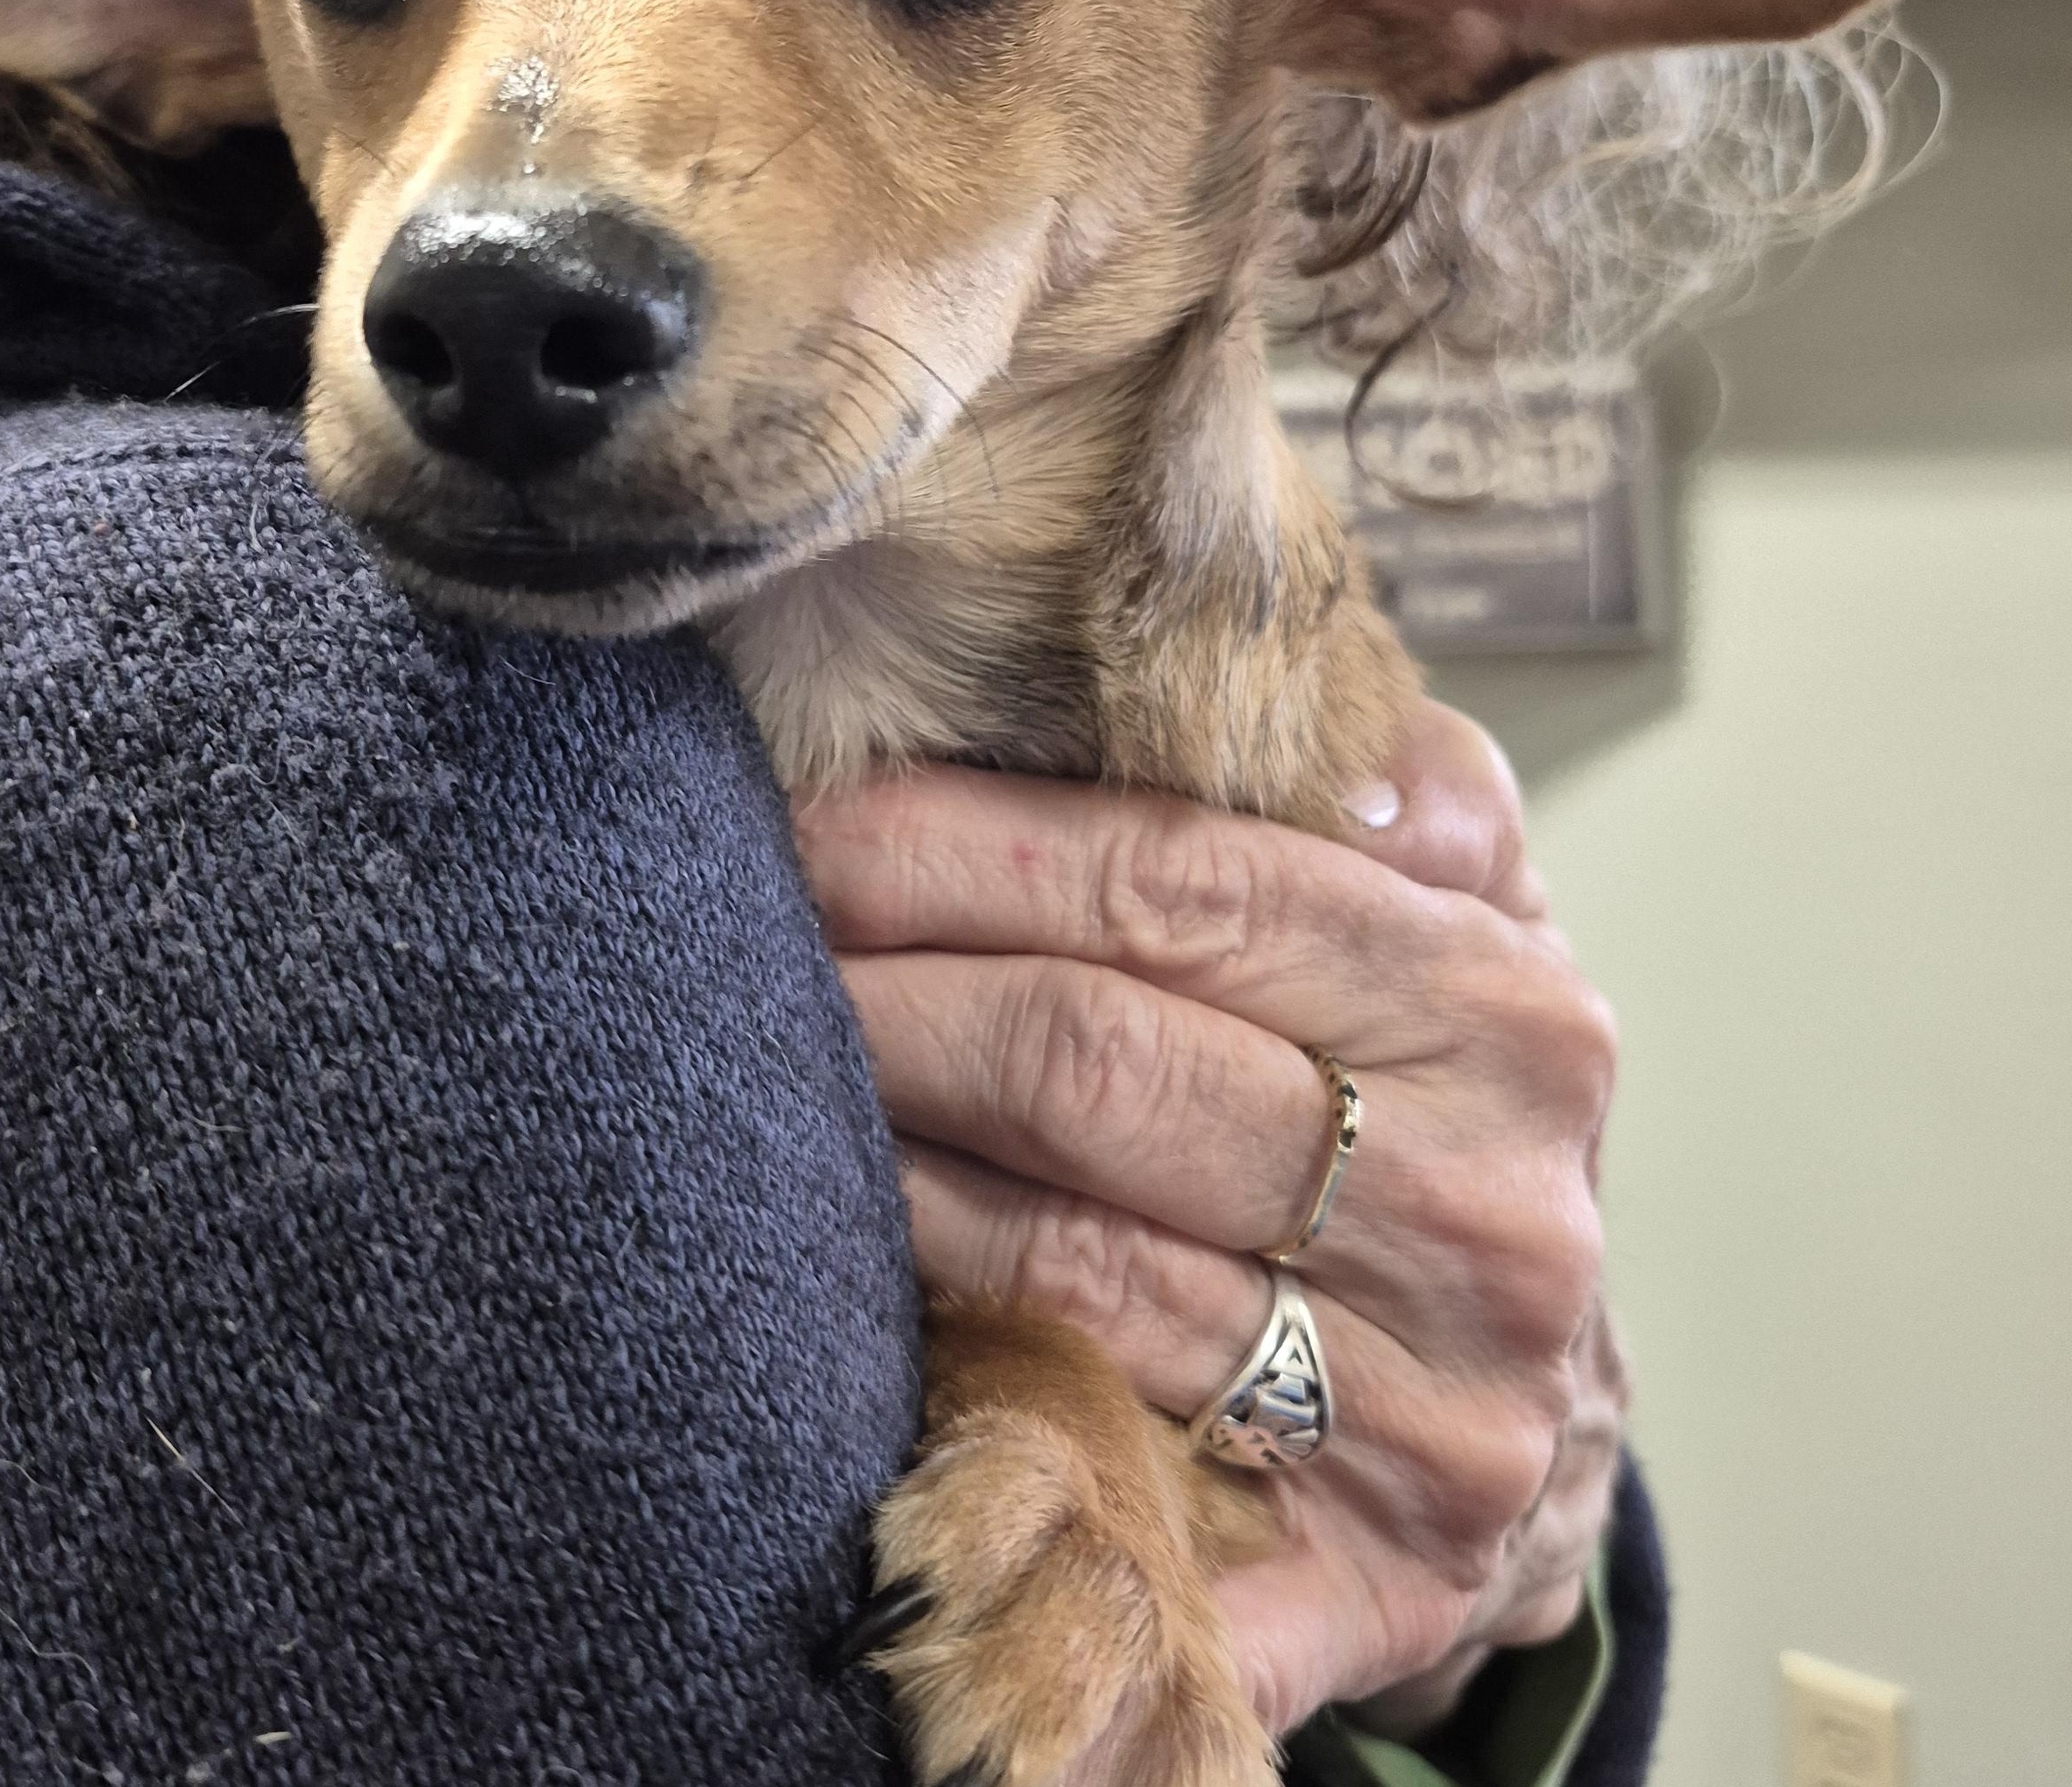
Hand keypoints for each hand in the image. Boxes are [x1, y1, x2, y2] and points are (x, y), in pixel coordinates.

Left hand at [794, 702, 1623, 1735]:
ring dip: (871, 1165)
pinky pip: (1090, 1459)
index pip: (1178, 885)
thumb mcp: (1455, 926)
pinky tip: (850, 1313)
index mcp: (1506, 1011)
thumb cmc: (1433, 1119)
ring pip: (1063, 1258)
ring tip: (760, 1092)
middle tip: (740, 944)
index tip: (805, 826)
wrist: (1534, 1399)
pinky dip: (951, 1384)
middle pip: (1094, 1062)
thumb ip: (1381, 786)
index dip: (955, 849)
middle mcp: (1494, 1214)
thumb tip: (1259, 691)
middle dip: (881, 993)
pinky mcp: (1371, 1583)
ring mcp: (1441, 1415)